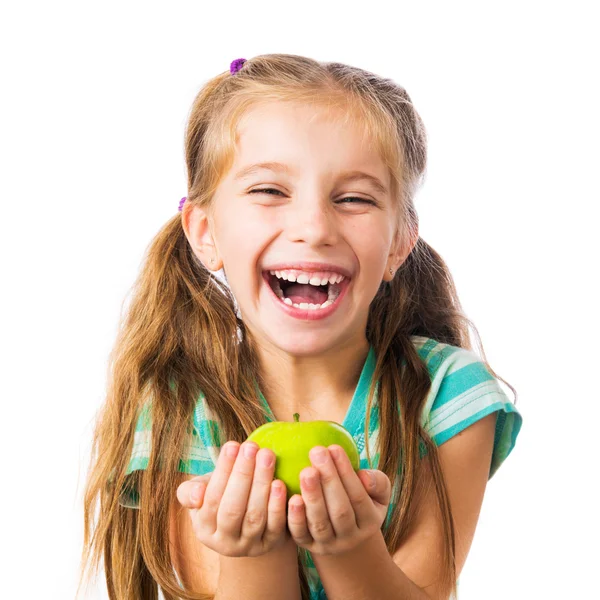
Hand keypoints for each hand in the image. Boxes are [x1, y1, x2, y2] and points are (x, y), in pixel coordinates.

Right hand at [176, 441, 289, 557]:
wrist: (246, 518)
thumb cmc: (221, 497)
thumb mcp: (201, 493)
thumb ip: (191, 491)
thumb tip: (198, 495)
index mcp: (204, 529)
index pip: (212, 498)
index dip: (222, 471)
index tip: (233, 445)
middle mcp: (225, 543)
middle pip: (232, 510)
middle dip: (242, 475)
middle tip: (251, 446)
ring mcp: (249, 547)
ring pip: (254, 517)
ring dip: (261, 485)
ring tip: (266, 457)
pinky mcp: (271, 544)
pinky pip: (275, 527)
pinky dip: (277, 506)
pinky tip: (280, 483)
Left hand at [287, 445, 391, 556]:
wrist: (345, 540)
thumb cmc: (360, 504)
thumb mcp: (378, 495)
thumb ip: (378, 483)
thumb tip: (364, 475)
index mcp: (369, 523)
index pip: (359, 497)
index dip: (347, 473)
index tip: (334, 447)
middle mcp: (349, 538)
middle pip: (340, 511)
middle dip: (329, 480)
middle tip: (317, 451)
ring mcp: (328, 544)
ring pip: (320, 523)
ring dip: (312, 496)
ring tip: (306, 470)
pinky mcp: (307, 545)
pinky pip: (300, 534)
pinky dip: (296, 517)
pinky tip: (292, 497)